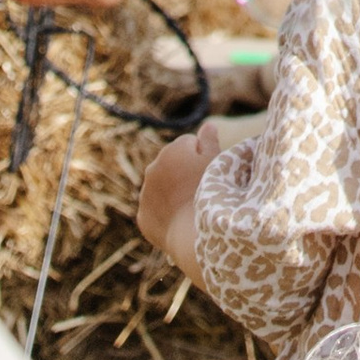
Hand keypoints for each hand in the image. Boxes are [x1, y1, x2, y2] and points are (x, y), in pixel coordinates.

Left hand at [137, 117, 221, 276]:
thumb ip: (210, 141)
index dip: (202, 156)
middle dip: (183, 172)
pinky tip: (179, 220)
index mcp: (172, 151)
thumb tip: (208, 125)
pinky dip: (164, 212)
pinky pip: (155, 210)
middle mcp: (152, 168)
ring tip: (190, 206)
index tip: (210, 171)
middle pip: (172, 165)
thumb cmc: (211, 192)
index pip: (189, 144)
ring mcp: (145, 194)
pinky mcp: (142, 216)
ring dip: (172, 192)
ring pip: (161, 187)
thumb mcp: (217, 162)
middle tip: (201, 189)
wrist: (194, 233)